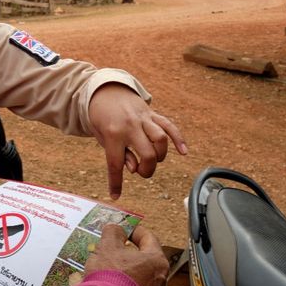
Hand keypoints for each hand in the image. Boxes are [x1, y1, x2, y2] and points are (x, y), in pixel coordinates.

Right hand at [85, 224, 167, 285]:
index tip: (123, 230)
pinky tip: (110, 283)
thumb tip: (116, 229)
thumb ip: (113, 232)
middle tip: (112, 248)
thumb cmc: (111, 275)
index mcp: (157, 260)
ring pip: (140, 275)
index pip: (148, 238)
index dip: (134, 230)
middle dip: (128, 252)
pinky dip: (125, 285)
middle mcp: (161, 279)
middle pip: (145, 258)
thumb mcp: (107, 245)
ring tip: (108, 267)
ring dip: (126, 269)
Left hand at [88, 83, 185, 198]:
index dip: (116, 182)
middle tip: (141, 172)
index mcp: (113, 134)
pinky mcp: (152, 114)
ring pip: (161, 139)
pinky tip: (183, 151)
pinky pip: (169, 126)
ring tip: (153, 159)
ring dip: (160, 155)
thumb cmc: (101, 117)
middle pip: (147, 153)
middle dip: (147, 169)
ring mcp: (143, 119)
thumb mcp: (102, 136)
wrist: (105, 91)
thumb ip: (118, 152)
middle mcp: (130, 126)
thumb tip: (133, 169)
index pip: (116, 164)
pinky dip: (178, 139)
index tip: (115, 195)